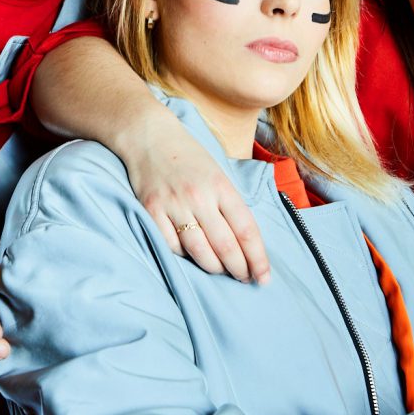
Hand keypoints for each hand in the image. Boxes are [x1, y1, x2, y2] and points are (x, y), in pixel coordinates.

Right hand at [115, 109, 269, 284]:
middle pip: (226, 246)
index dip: (258, 259)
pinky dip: (184, 255)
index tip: (264, 277)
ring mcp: (173, 204)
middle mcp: (199, 196)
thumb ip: (230, 204)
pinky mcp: (151, 210)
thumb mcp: (218, 173)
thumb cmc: (188, 156)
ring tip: (222, 271)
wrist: (149, 135)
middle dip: (239, 269)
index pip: (247, 230)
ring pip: (200, 251)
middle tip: (244, 278)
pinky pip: (171, 246)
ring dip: (215, 268)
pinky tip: (191, 255)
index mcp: (221, 185)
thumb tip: (244, 242)